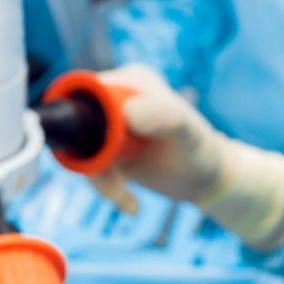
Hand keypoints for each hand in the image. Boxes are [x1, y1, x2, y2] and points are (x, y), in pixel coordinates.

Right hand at [87, 65, 283, 250]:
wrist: (206, 180)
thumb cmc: (201, 153)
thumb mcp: (186, 134)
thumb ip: (163, 117)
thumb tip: (128, 113)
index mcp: (130, 82)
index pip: (85, 93)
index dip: (83, 122)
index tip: (106, 154)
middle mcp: (115, 98)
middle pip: (77, 123)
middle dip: (90, 160)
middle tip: (116, 187)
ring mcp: (109, 124)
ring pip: (79, 149)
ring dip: (98, 179)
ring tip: (126, 198)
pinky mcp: (106, 147)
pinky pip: (88, 164)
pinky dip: (103, 186)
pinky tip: (129, 201)